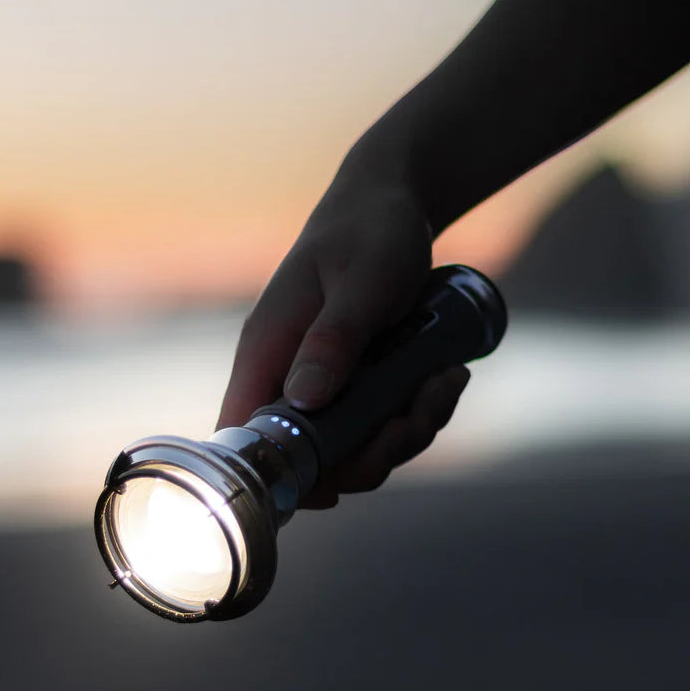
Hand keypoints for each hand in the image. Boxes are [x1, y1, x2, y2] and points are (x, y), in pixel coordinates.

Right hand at [216, 174, 470, 508]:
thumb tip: (303, 401)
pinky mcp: (355, 380)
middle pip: (311, 459)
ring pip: (355, 445)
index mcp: (266, 353)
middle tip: (419, 412)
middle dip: (373, 453)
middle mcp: (286, 376)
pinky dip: (417, 412)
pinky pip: (381, 421)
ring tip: (446, 381)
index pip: (243, 437)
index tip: (334, 489)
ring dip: (408, 431)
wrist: (392, 201)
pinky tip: (446, 376)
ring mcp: (322, 381)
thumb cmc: (368, 231)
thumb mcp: (360, 282)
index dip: (277, 479)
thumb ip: (333, 338)